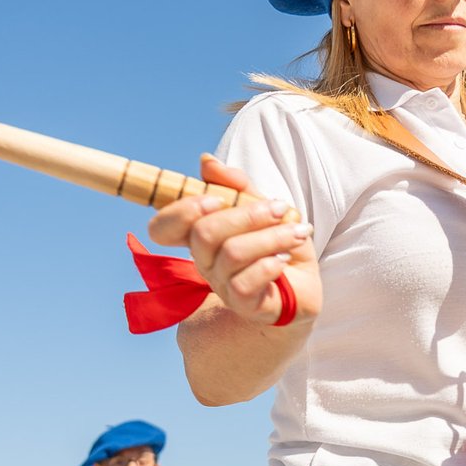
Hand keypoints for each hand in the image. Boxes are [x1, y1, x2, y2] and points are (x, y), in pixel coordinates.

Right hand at [148, 155, 321, 327]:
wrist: (303, 291)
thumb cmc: (279, 247)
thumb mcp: (264, 209)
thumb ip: (237, 186)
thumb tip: (206, 161)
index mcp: (201, 237)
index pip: (162, 228)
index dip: (182, 210)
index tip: (218, 198)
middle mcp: (205, 262)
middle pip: (204, 232)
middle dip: (247, 214)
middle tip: (279, 208)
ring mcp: (222, 286)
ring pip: (232, 253)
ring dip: (271, 236)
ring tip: (297, 232)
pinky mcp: (244, 304)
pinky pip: (246, 282)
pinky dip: (270, 264)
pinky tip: (286, 259)